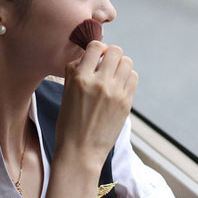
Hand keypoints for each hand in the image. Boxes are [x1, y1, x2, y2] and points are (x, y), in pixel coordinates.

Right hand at [56, 41, 138, 172]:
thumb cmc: (68, 123)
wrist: (81, 151)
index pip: (95, 46)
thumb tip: (87, 54)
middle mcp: (100, 83)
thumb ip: (74, 71)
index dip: (97, 48)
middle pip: (115, 51)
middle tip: (106, 64)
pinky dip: (127, 77)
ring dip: (120, 65)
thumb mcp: (65, 93)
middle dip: (111, 54)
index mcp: (80, 79)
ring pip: (127, 62)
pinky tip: (119, 85)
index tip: (96, 56)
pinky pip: (133, 77)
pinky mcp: (126, 102)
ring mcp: (116, 93)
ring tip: (113, 75)